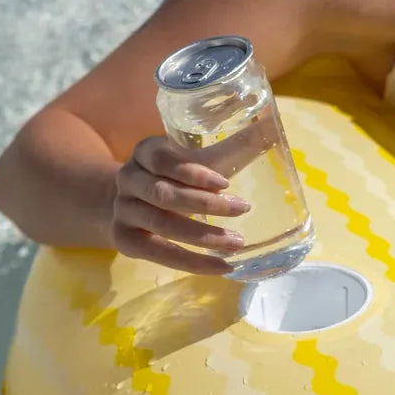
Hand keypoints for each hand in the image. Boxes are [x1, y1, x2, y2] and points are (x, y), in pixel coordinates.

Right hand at [111, 135, 251, 273]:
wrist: (128, 202)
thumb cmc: (174, 177)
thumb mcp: (195, 159)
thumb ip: (230, 148)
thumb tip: (271, 127)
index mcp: (145, 152)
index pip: (162, 159)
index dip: (193, 173)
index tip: (225, 184)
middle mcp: (128, 179)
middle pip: (165, 194)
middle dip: (205, 205)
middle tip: (243, 210)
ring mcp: (123, 211)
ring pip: (162, 224)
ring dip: (203, 237)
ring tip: (236, 243)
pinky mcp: (125, 240)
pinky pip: (159, 254)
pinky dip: (192, 263)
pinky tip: (221, 266)